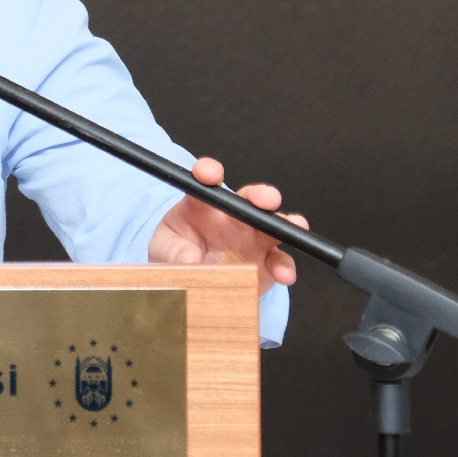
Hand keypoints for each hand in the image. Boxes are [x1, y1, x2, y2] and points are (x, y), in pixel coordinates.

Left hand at [147, 157, 308, 295]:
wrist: (188, 283)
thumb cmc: (175, 256)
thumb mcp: (163, 252)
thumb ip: (173, 254)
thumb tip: (188, 261)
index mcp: (200, 208)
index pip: (203, 184)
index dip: (207, 173)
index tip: (208, 174)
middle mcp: (230, 218)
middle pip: (249, 198)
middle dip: (260, 195)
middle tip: (265, 199)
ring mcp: (252, 238)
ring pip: (273, 225)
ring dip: (286, 224)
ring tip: (294, 228)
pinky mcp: (265, 262)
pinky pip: (279, 261)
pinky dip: (284, 267)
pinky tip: (283, 275)